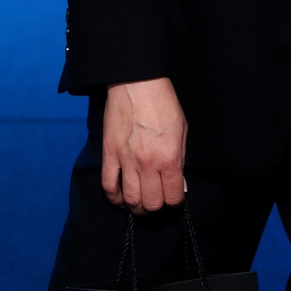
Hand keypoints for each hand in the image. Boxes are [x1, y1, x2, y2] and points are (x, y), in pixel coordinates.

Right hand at [102, 77, 187, 214]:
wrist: (137, 82)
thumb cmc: (163, 102)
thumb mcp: (182, 129)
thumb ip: (181, 160)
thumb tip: (180, 185)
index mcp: (170, 158)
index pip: (173, 197)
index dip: (175, 202)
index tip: (174, 197)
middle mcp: (148, 164)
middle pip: (151, 204)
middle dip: (156, 207)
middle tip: (157, 200)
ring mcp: (126, 161)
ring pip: (130, 200)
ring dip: (136, 207)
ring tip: (139, 202)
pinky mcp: (109, 154)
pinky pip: (108, 186)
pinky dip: (114, 197)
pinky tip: (120, 197)